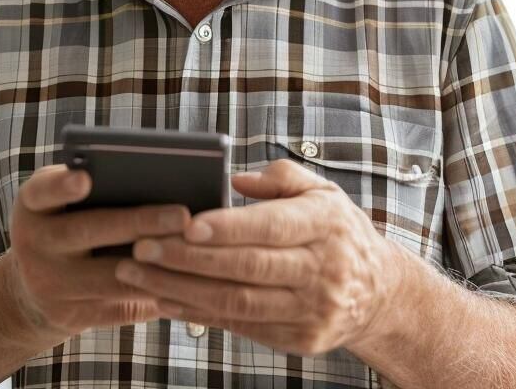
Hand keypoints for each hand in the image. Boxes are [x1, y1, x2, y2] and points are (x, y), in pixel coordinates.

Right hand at [4, 164, 192, 339]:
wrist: (32, 291)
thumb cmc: (63, 227)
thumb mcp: (60, 205)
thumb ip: (92, 189)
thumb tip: (156, 179)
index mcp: (32, 206)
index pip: (42, 192)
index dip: (61, 186)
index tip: (85, 179)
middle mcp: (33, 244)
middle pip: (87, 232)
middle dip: (137, 223)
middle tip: (182, 214)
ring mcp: (50, 285)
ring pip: (110, 276)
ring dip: (155, 265)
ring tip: (195, 249)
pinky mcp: (72, 316)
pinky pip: (120, 308)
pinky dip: (155, 295)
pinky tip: (186, 283)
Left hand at [114, 159, 408, 355]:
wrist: (380, 294)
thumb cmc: (337, 232)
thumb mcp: (322, 192)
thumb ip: (279, 177)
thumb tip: (233, 176)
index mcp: (325, 225)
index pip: (271, 227)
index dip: (227, 227)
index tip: (184, 224)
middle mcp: (322, 270)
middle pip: (247, 267)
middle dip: (187, 259)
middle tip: (139, 247)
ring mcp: (312, 310)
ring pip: (237, 302)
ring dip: (179, 289)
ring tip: (135, 274)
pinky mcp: (300, 339)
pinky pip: (240, 326)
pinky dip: (197, 313)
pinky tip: (162, 298)